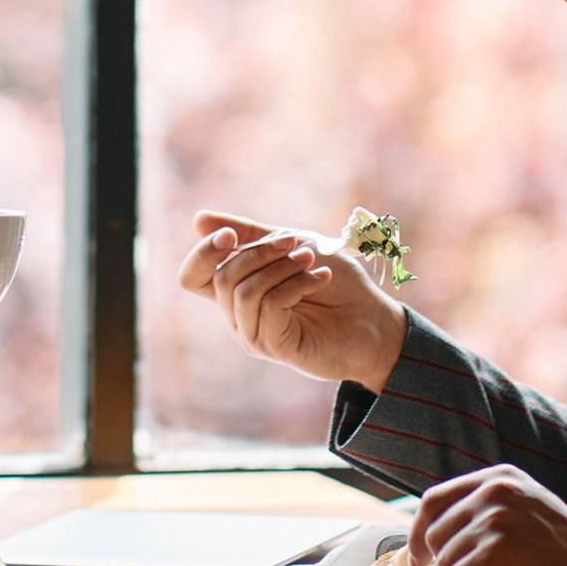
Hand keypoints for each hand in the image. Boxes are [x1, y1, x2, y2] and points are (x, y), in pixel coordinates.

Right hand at [176, 209, 407, 392]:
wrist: (373, 318)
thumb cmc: (335, 283)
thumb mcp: (291, 245)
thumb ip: (249, 235)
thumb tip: (199, 220)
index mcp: (237, 291)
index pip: (193, 277)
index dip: (203, 254)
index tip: (230, 234)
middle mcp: (238, 316)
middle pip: (221, 277)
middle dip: (260, 252)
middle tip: (296, 243)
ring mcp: (254, 334)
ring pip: (243, 291)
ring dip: (281, 267)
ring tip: (311, 262)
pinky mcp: (273, 346)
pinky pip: (269, 305)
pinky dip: (296, 284)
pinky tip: (319, 280)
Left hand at [406, 466, 566, 565]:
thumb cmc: (563, 554)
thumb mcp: (522, 513)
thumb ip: (482, 513)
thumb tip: (427, 540)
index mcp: (497, 478)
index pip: (433, 501)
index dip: (417, 534)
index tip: (416, 559)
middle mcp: (493, 491)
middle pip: (434, 536)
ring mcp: (494, 518)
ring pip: (445, 564)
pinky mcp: (495, 549)